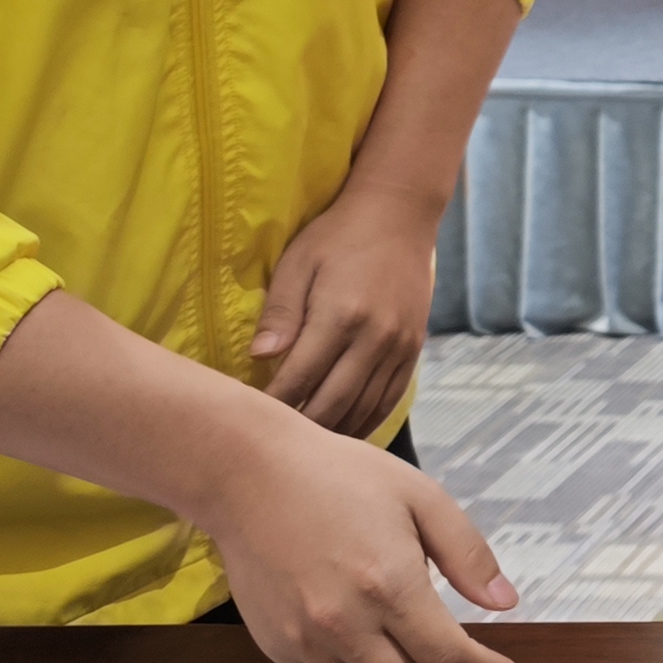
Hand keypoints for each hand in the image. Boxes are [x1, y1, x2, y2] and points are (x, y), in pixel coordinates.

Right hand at [199, 409, 522, 662]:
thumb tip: (505, 601)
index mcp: (389, 585)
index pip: (449, 658)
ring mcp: (304, 640)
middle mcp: (344, 623)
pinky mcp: (275, 645)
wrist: (249, 475)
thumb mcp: (421, 497)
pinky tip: (371, 650)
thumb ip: (467, 555)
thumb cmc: (337, 476)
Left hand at [255, 182, 438, 432]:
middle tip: (271, 446)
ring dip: (333, 432)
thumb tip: (258, 359)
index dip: (271, 406)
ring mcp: (400, 346)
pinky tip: (343, 433)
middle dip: (300, 429)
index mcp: (342, 316)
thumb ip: (280, 313)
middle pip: (332, 403)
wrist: (400, 214)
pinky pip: (389, 399)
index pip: (298, 379)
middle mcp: (376, 338)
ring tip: (304, 449)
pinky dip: (366, 422)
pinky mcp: (414, 349)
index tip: (248, 421)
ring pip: (364, 408)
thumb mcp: (298, 264)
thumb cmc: (338, 235)